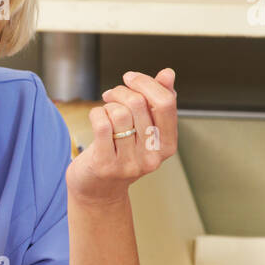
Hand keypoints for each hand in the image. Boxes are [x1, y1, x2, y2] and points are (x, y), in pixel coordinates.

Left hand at [66, 68, 177, 205]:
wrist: (98, 190)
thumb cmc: (122, 153)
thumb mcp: (144, 129)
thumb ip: (158, 101)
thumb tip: (168, 74)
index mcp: (167, 145)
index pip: (166, 103)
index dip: (146, 83)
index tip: (131, 78)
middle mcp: (152, 157)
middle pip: (139, 104)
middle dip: (122, 91)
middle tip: (112, 94)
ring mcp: (129, 163)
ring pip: (119, 113)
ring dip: (108, 105)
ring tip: (106, 111)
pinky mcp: (106, 165)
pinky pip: (102, 124)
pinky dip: (96, 113)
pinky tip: (96, 118)